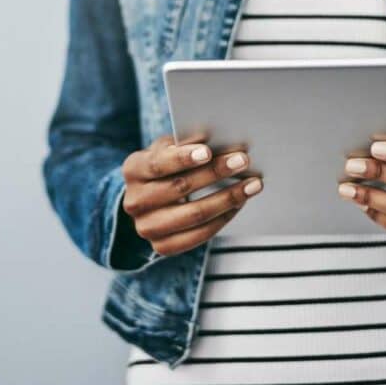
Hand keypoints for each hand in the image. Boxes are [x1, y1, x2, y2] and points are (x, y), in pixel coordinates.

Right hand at [121, 135, 262, 256]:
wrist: (149, 199)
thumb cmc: (166, 166)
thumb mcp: (169, 149)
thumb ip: (186, 144)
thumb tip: (221, 138)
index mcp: (133, 170)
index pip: (158, 164)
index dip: (183, 158)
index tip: (208, 151)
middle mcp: (135, 201)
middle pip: (180, 188)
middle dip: (215, 173)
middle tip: (243, 161)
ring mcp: (146, 227)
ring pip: (194, 214)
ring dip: (228, 198)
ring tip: (252, 184)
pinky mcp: (162, 247)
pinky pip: (199, 235)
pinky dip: (223, 217)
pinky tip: (239, 203)